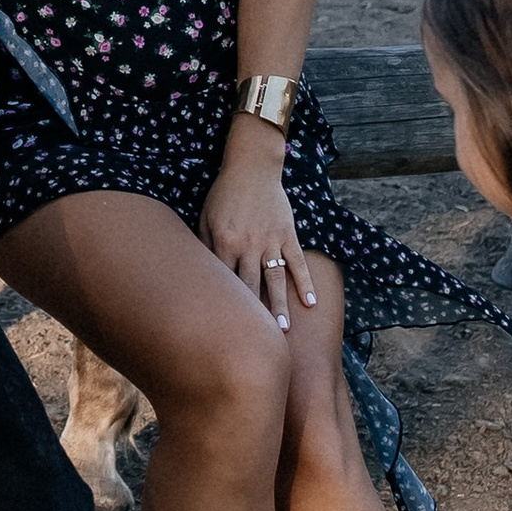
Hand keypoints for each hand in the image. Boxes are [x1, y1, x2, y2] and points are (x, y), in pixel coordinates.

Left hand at [201, 133, 314, 330]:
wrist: (251, 168)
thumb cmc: (223, 195)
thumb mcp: (206, 218)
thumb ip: (204, 247)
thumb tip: (201, 276)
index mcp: (224, 242)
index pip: (224, 281)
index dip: (226, 306)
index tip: (225, 330)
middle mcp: (248, 244)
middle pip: (250, 286)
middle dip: (252, 315)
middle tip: (256, 342)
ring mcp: (270, 240)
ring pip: (275, 279)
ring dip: (279, 305)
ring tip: (283, 330)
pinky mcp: (288, 233)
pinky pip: (297, 261)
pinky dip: (305, 281)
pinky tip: (310, 302)